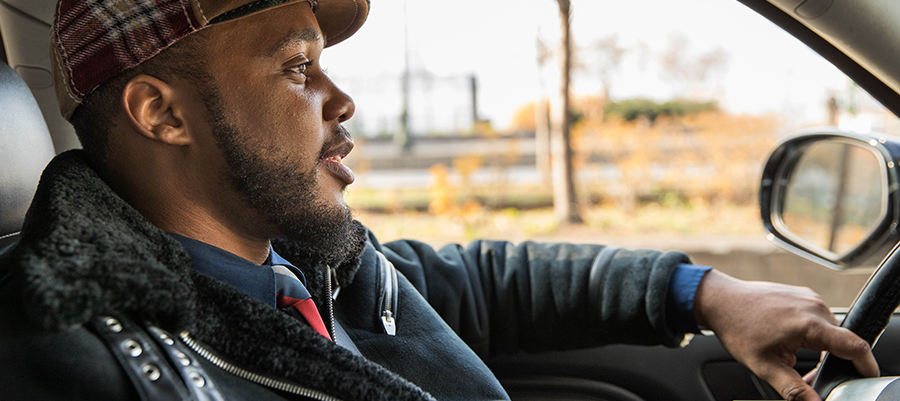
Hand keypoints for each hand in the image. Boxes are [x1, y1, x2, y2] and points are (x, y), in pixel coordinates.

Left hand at [693, 270, 878, 400]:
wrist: (721, 299)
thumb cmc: (737, 327)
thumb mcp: (764, 365)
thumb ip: (793, 388)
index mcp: (808, 323)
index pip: (854, 346)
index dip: (866, 365)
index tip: (867, 378)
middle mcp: (814, 306)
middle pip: (841, 342)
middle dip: (830, 363)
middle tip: (803, 375)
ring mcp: (810, 298)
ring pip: (830, 331)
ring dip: (819, 348)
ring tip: (789, 354)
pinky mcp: (804, 295)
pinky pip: (819, 319)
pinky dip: (812, 334)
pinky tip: (789, 340)